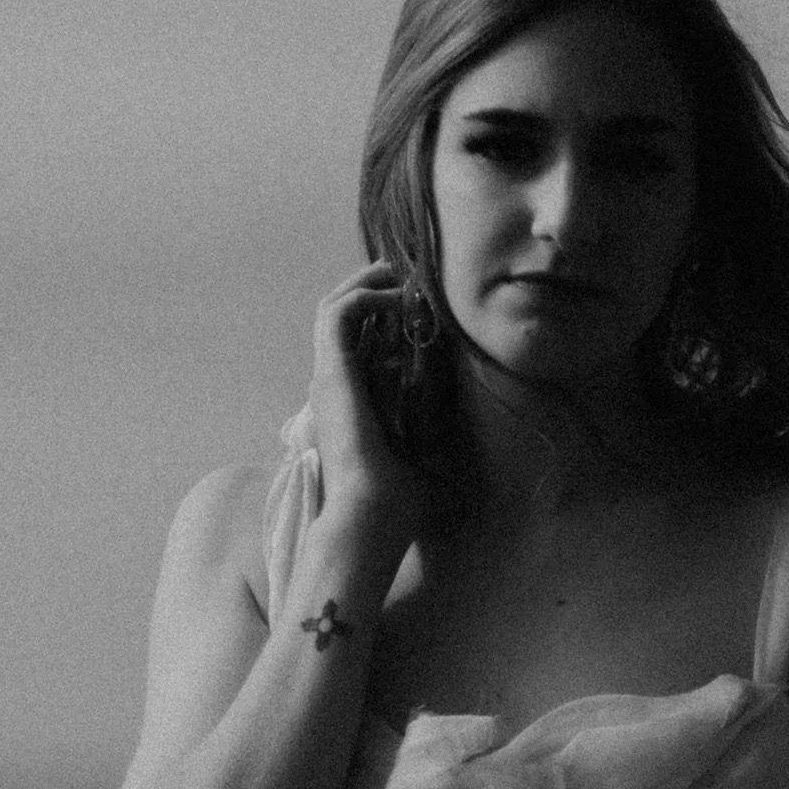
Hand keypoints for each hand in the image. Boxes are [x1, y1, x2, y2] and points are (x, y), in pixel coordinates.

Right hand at [309, 264, 431, 552]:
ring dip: (367, 282)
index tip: (416, 300)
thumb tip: (460, 416)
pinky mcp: (331, 373)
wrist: (372, 515)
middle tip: (407, 273)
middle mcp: (333, 384)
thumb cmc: (397, 499)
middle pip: (339, 316)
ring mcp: (328, 377)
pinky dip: (365, 295)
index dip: (380, 313)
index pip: (354, 341)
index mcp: (349, 401)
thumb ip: (432, 428)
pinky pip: (337, 314)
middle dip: (370, 286)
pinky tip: (399, 297)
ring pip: (332, 306)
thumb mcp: (423, 451)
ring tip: (401, 274)